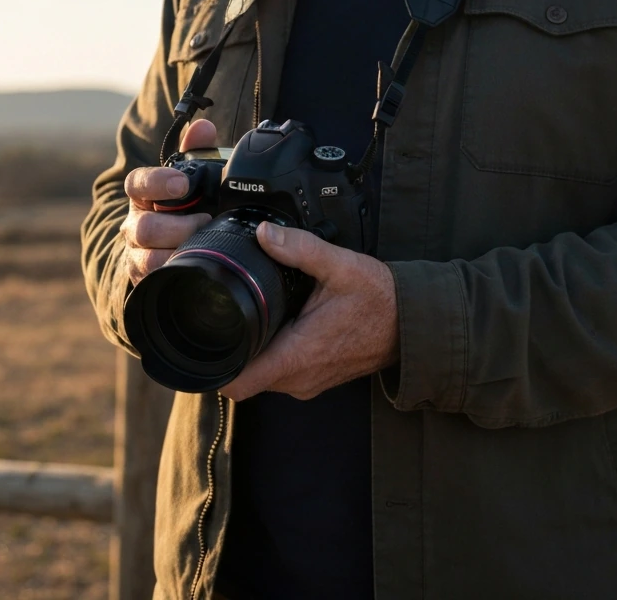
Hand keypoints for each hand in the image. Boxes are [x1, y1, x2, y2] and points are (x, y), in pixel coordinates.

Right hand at [120, 119, 217, 285]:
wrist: (174, 249)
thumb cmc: (185, 208)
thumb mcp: (192, 180)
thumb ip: (197, 151)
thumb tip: (203, 128)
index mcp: (143, 195)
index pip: (137, 184)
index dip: (157, 182)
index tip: (182, 184)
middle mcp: (134, 225)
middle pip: (145, 227)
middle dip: (178, 227)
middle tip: (206, 222)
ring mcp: (136, 254)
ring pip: (148, 258)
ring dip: (179, 252)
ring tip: (205, 246)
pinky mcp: (143, 280)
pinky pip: (154, 281)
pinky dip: (176, 275)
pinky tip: (197, 269)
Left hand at [221, 222, 398, 401]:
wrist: (413, 324)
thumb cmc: (381, 299)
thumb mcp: (341, 266)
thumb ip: (300, 249)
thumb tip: (263, 234)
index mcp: (298, 355)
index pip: (237, 383)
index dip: (212, 367)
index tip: (202, 340)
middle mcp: (299, 378)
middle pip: (243, 377)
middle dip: (231, 350)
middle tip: (227, 314)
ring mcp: (308, 382)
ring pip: (262, 376)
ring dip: (253, 351)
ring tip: (254, 316)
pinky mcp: (316, 379)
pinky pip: (281, 373)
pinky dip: (272, 354)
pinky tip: (279, 325)